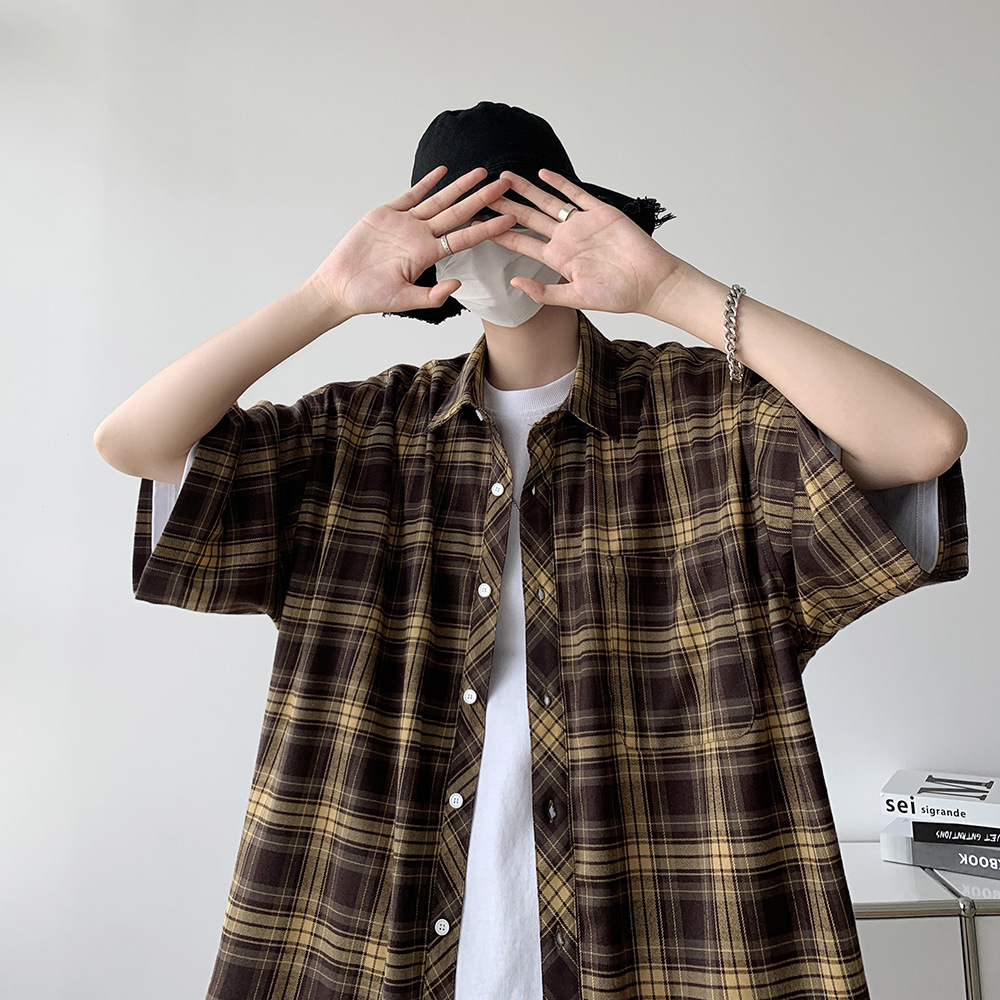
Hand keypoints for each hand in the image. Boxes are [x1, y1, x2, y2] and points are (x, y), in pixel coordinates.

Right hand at [309, 167, 516, 317]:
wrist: (339, 286)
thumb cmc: (369, 297)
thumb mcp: (402, 300)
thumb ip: (431, 296)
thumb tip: (458, 284)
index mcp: (427, 256)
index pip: (465, 239)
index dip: (488, 228)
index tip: (510, 219)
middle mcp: (421, 237)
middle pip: (458, 214)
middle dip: (482, 199)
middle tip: (504, 185)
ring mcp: (405, 224)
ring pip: (438, 200)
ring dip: (460, 186)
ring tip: (482, 173)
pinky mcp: (386, 214)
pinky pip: (411, 195)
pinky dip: (427, 183)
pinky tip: (443, 171)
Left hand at [483, 169, 686, 316]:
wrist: (649, 282)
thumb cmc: (617, 295)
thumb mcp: (576, 298)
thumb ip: (544, 292)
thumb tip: (513, 281)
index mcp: (557, 259)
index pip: (521, 244)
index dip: (499, 234)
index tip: (478, 226)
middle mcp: (565, 240)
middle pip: (528, 218)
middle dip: (505, 205)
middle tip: (483, 193)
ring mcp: (581, 224)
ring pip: (547, 202)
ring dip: (526, 189)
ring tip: (504, 178)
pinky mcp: (600, 213)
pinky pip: (576, 195)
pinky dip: (560, 183)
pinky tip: (542, 174)